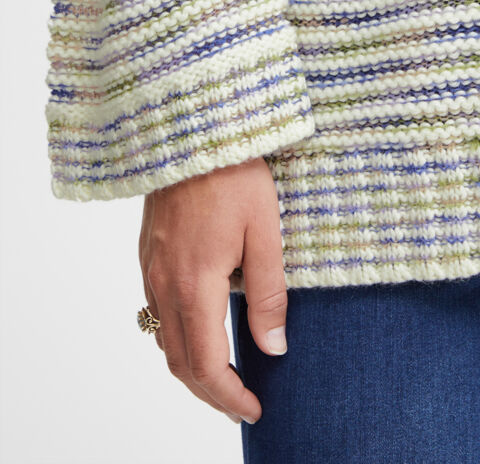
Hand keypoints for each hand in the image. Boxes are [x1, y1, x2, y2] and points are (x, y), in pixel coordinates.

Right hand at [138, 157, 288, 424]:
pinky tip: (202, 327)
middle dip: (209, 391)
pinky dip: (177, 335)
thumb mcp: (266, 232)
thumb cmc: (235, 173)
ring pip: (163, 337)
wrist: (193, 127)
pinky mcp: (149, 252)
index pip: (205, 364)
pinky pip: (155, 309)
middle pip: (178, 360)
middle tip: (241, 402)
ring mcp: (151, 267)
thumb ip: (270, 294)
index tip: (254, 407)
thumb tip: (275, 347)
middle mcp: (164, 282)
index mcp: (195, 283)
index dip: (228, 395)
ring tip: (225, 374)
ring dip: (191, 366)